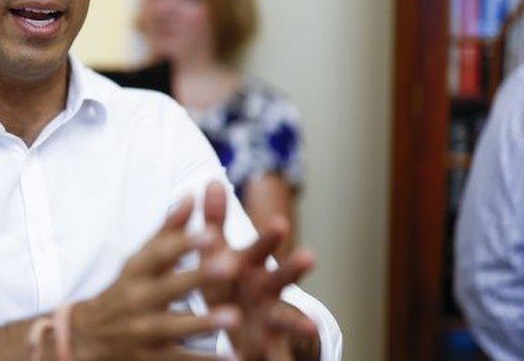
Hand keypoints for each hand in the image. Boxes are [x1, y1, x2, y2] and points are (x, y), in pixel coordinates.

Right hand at [70, 196, 242, 359]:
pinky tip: (234, 358)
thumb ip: (168, 231)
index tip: (210, 231)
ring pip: (176, 327)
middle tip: (231, 265)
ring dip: (205, 322)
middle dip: (198, 276)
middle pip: (169, 287)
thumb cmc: (125, 290)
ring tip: (234, 317)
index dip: (183, 242)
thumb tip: (191, 195)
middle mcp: (137, 300)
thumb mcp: (140, 261)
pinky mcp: (150, 359)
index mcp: (137, 272)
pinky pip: (181, 360)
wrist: (86, 339)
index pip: (159, 253)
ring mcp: (143, 332)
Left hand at [199, 181, 318, 359]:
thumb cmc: (227, 282)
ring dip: (299, 321)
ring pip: (287, 318)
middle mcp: (267, 290)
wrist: (235, 325)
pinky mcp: (268, 346)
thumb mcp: (217, 252)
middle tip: (309, 257)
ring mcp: (271, 318)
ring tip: (311, 325)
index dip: (269, 237)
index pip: (260, 248)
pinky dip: (280, 360)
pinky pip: (277, 354)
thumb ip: (214, 220)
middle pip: (282, 277)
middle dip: (293, 268)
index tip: (279, 222)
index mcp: (251, 266)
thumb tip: (212, 181)